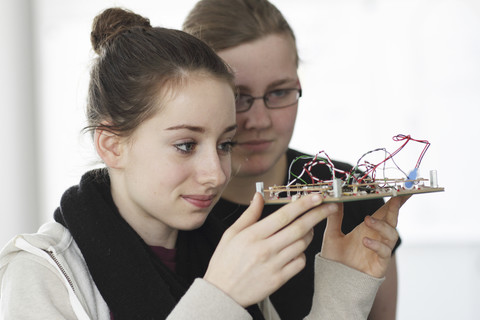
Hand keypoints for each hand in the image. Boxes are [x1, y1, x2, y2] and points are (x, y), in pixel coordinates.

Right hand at [204, 193, 337, 306]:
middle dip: (318, 214)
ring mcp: (274, 265)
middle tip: (330, 206)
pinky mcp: (279, 279)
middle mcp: (265, 249)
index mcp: (253, 235)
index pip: (284, 215)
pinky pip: (300, 262)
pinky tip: (296, 249)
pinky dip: (302, 253)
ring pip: (302, 244)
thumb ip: (249, 214)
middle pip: (299, 228)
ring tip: (308, 227)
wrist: (221, 293)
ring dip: (310, 233)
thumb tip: (259, 196)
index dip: (303, 204)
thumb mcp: (231, 234)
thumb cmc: (224, 262)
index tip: (316, 196)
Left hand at [321, 196, 409, 277]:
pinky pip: (384, 252)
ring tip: (367, 220)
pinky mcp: (380, 264)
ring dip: (381, 225)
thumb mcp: (332, 235)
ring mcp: (380, 250)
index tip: (402, 189)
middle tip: (396, 197)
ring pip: (391, 234)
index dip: (394, 201)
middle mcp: (377, 237)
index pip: (384, 211)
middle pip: (392, 219)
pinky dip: (376, 244)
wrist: (334, 283)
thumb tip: (335, 199)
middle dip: (396, 207)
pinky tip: (365, 241)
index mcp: (368, 228)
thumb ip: (334, 218)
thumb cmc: (335, 260)